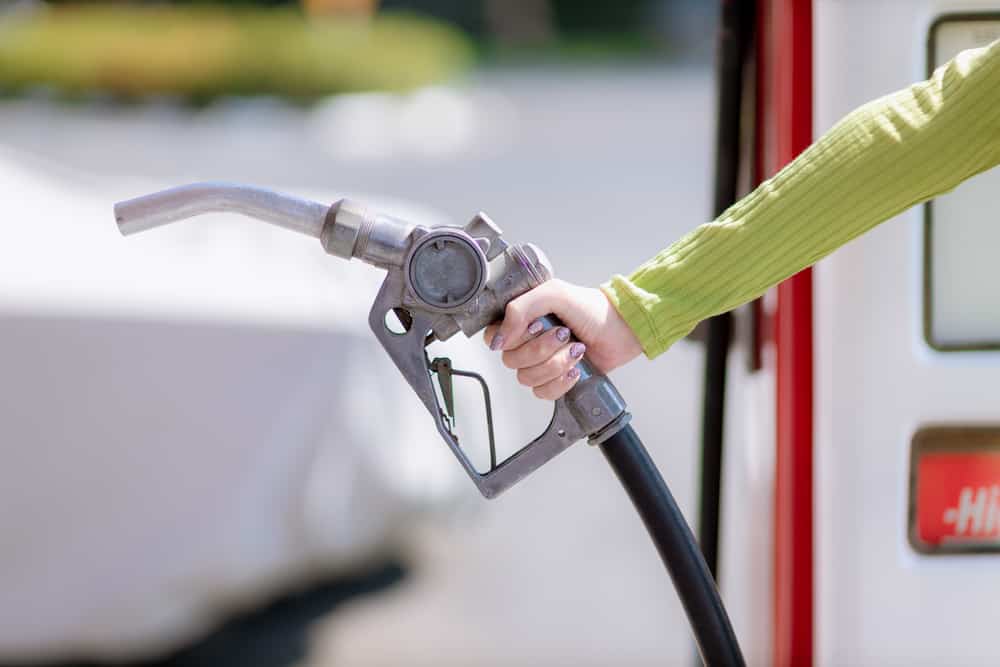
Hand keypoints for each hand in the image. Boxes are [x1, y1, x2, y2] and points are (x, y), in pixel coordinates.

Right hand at [482, 279, 642, 399]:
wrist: (622, 329)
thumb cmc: (591, 308)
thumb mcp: (553, 293)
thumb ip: (520, 308)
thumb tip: (500, 338)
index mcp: (521, 319)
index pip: (493, 337)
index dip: (510, 338)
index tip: (534, 328)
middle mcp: (527, 342)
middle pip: (510, 360)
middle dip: (541, 349)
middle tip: (564, 334)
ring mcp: (540, 363)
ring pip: (527, 378)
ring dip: (555, 364)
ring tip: (575, 350)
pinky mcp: (554, 381)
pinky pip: (542, 393)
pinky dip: (560, 382)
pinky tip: (575, 369)